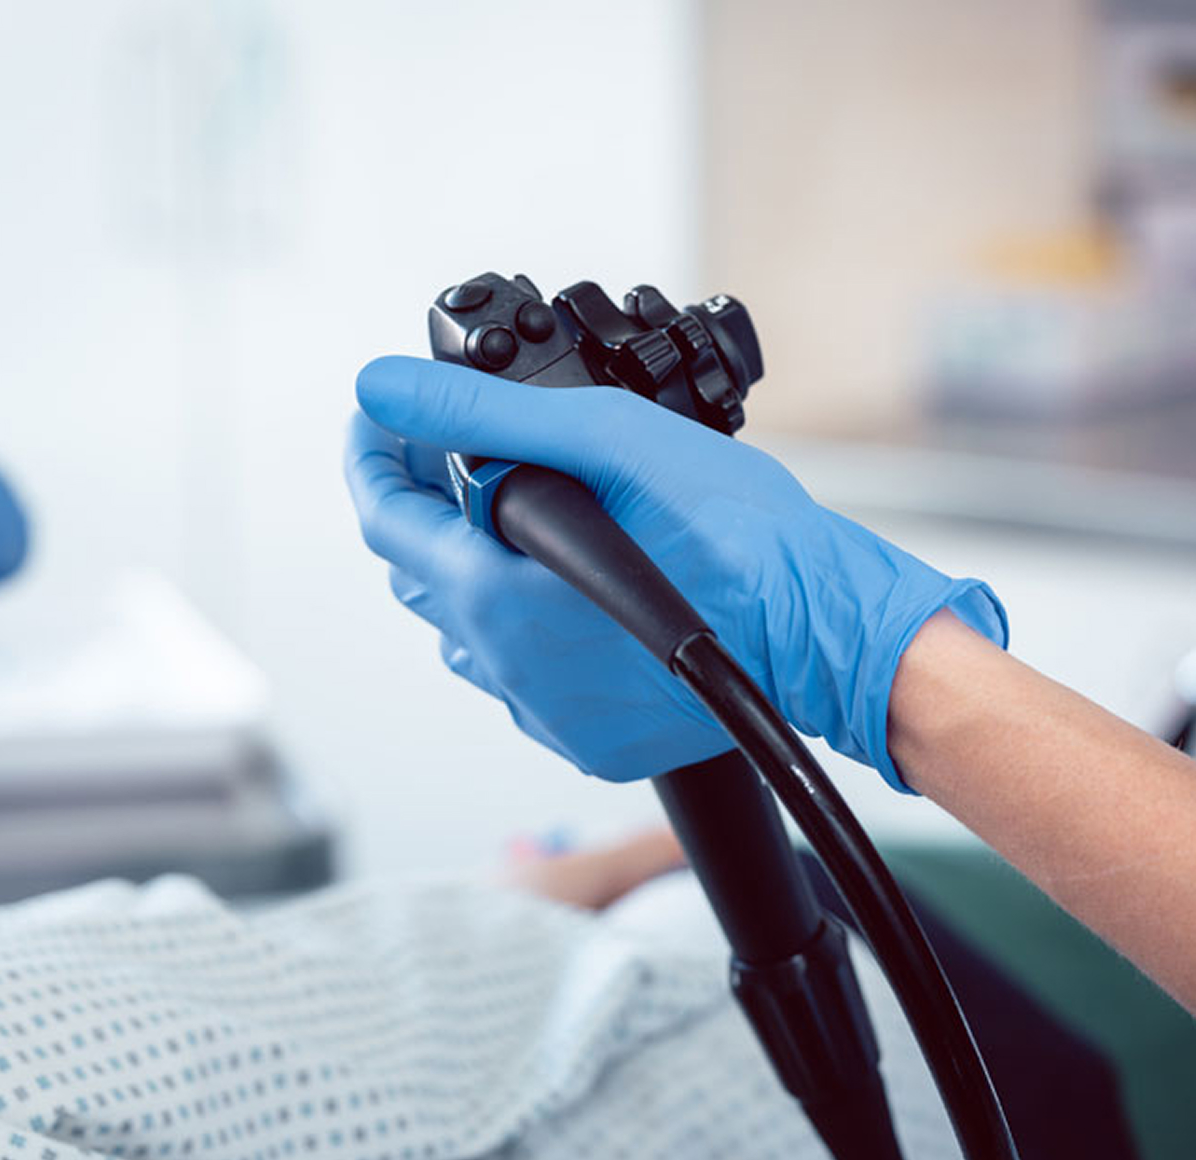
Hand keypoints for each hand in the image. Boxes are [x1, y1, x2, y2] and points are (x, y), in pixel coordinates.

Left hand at [346, 356, 1005, 788]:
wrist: (823, 628)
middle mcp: (510, 668)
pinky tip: (569, 586)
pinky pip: (521, 676)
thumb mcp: (608, 442)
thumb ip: (482, 413)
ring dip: (472, 567)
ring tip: (521, 515)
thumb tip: (385, 386)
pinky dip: (522, 624)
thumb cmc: (741, 539)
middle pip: (421, 575)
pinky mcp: (587, 736)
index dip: (372, 455)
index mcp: (499, 597)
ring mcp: (548, 711)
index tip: (381, 417)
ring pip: (467, 630)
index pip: (386, 519)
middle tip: (461, 452)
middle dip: (425, 507)